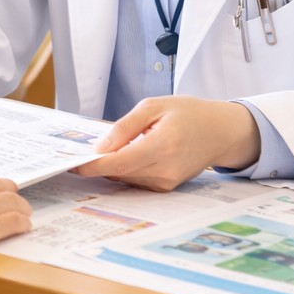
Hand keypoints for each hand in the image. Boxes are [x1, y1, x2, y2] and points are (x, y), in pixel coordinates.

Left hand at [71, 96, 261, 191]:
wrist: (220, 131)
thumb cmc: (188, 113)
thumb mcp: (154, 107)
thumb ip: (125, 127)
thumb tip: (101, 148)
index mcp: (163, 145)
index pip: (119, 163)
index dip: (93, 166)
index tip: (73, 165)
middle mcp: (166, 169)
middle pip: (119, 173)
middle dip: (98, 164)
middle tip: (81, 152)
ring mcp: (168, 181)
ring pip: (126, 178)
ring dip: (112, 166)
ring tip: (109, 148)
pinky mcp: (168, 186)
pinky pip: (137, 180)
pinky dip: (126, 169)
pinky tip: (128, 154)